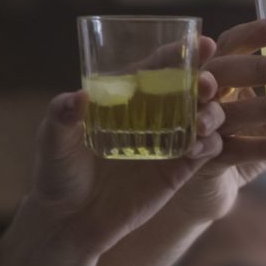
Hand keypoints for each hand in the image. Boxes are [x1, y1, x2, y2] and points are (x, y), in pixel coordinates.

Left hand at [24, 74, 224, 255]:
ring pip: (204, 117)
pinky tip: (201, 145)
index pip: (158, 68)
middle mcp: (153, 115)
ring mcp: (169, 141)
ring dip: (212, 112)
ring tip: (203, 119)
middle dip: (205, 80)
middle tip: (206, 82)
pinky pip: (204, 151)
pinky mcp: (178, 170)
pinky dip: (209, 144)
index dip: (180, 54)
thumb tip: (77, 97)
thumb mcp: (53, 141)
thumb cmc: (57, 173)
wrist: (69, 221)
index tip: (201, 44)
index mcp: (127, 97)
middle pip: (189, 88)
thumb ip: (61, 116)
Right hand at [164, 18, 265, 222]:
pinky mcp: (202, 162)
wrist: (202, 193)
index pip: (230, 46)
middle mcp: (200, 97)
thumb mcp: (260, 116)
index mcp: (215, 76)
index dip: (252, 35)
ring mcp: (197, 128)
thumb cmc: (235, 144)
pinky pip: (236, 151)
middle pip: (227, 72)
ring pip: (232, 112)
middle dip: (265, 69)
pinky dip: (265, 146)